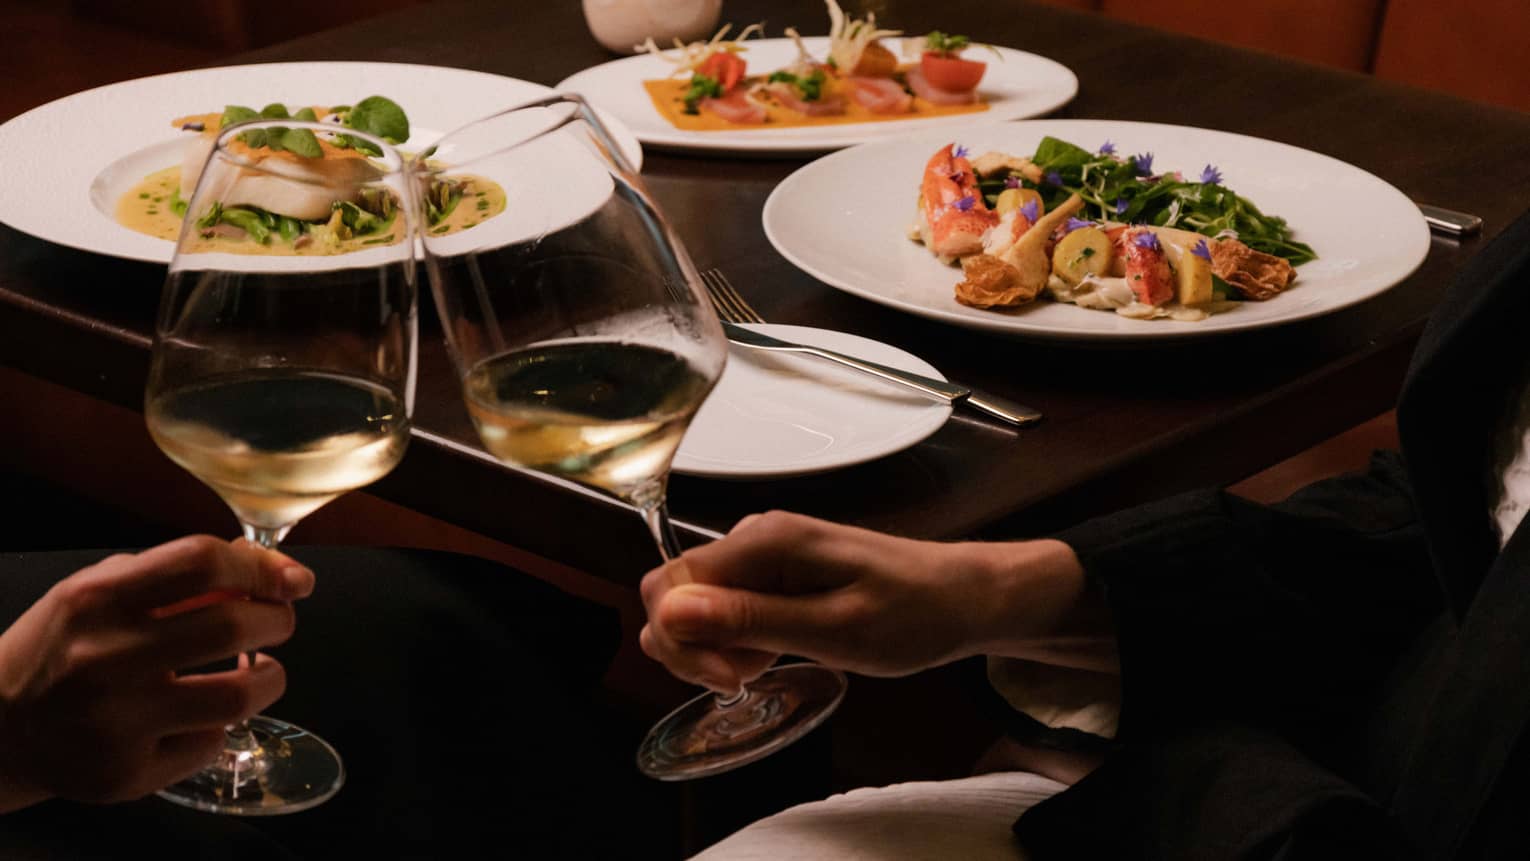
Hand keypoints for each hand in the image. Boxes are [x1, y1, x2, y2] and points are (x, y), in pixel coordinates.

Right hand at [0, 536, 314, 810]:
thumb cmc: (63, 648)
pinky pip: (208, 745)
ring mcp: (115, 721)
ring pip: (238, 697)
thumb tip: (264, 568)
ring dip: (270, 678)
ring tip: (262, 670)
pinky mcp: (124, 774)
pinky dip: (217, 727)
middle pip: (233, 625)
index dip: (262, 567)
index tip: (292, 579)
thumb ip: (175, 576)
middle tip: (278, 622)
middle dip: (278, 619)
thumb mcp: (99, 592)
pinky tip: (198, 716)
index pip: (201, 564)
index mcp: (97, 600)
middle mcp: (105, 658)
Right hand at [639, 511, 1105, 692]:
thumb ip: (749, 620)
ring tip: (774, 665)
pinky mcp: (776, 572)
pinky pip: (729, 608)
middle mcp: (754, 538)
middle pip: (674, 594)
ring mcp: (764, 554)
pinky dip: (740, 641)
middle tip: (746, 678)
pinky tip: (777, 654)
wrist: (965, 598)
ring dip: (717, 648)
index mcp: (763, 542)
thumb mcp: (833, 630)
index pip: (669, 584)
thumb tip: (670, 612)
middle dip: (692, 646)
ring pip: (698, 606)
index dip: (680, 638)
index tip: (729, 677)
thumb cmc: (913, 614)